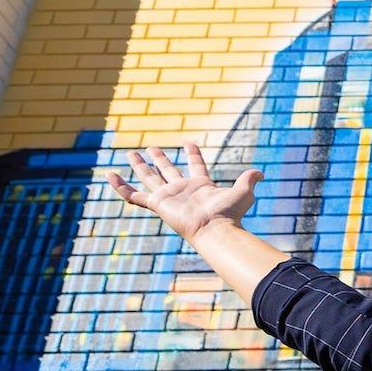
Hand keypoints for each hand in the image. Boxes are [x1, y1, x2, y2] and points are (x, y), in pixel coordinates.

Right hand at [106, 141, 263, 243]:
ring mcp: (168, 197)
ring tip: (129, 153)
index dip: (193, 154)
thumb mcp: (243, 191)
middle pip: (168, 170)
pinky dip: (121, 187)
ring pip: (150, 178)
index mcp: (201, 185)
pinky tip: (110, 176)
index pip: (195, 165)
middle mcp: (182, 190)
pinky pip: (134, 196)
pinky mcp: (157, 204)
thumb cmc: (229, 213)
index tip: (188, 142)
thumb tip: (261, 172)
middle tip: (149, 147)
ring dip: (140, 166)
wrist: (215, 229)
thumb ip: (249, 179)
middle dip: (159, 159)